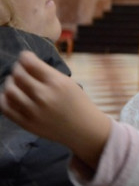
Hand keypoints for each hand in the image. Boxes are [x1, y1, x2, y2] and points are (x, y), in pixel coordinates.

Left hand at [1, 51, 111, 168]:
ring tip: (14, 82)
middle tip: (19, 69)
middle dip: (17, 68)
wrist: (83, 129)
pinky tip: (11, 96)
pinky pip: (6, 108)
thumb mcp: (68, 83)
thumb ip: (48, 74)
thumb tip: (27, 64)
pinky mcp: (26, 123)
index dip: (24, 57)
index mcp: (57, 82)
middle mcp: (43, 95)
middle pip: (18, 75)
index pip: (30, 63)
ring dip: (10, 82)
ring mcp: (33, 111)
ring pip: (9, 90)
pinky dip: (5, 98)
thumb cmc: (78, 103)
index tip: (25, 56)